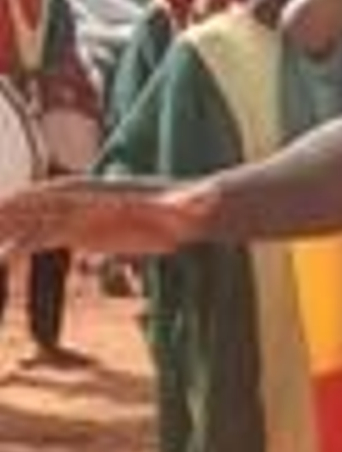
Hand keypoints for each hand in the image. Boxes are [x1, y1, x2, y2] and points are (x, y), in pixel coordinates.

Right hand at [0, 176, 219, 258]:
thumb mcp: (194, 207)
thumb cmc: (192, 209)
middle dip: (10, 214)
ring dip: (11, 230)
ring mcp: (83, 217)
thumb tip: (210, 199)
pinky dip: (25, 245)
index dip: (34, 199)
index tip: (7, 203)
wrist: (193, 214)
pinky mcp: (86, 234)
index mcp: (105, 193)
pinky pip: (49, 239)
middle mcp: (87, 201)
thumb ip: (195, 204)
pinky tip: (5, 257)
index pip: (62, 195)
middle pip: (40, 207)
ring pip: (38, 223)